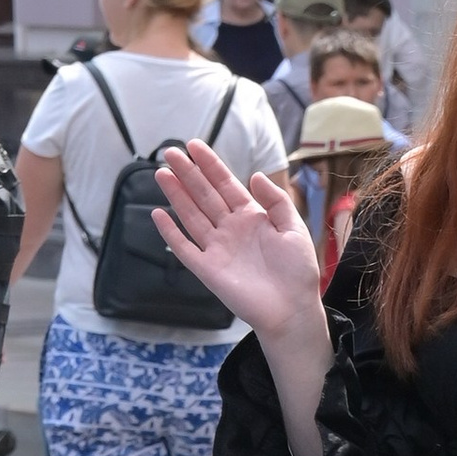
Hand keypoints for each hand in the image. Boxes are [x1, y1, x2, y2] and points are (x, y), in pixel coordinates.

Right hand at [152, 139, 328, 342]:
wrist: (292, 309)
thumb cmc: (298, 272)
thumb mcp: (294, 228)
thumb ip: (277, 201)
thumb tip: (255, 175)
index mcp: (251, 216)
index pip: (225, 184)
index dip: (210, 165)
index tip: (194, 145)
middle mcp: (230, 228)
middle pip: (204, 195)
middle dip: (187, 173)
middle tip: (169, 152)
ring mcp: (217, 248)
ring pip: (191, 215)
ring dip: (176, 194)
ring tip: (161, 173)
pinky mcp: (207, 269)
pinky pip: (184, 248)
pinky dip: (171, 233)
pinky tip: (158, 214)